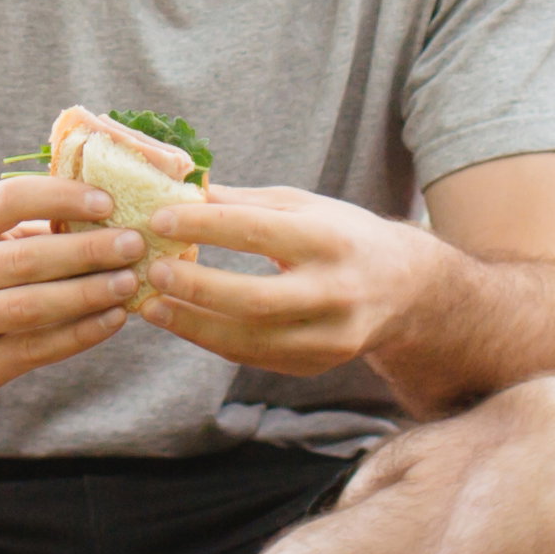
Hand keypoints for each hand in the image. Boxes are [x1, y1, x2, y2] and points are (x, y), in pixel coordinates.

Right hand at [0, 173, 150, 409]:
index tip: (109, 202)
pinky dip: (81, 333)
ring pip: (31, 308)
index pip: (8, 200)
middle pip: (24, 259)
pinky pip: (34, 350)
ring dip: (89, 294)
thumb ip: (36, 225)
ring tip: (129, 282)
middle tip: (134, 245)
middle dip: (87, 251)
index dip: (61, 198)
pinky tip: (113, 319)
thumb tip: (115, 209)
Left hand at [120, 181, 439, 378]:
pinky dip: (211, 340)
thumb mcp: (303, 206)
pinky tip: (180, 321)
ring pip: (250, 339)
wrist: (404, 288)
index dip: (205, 227)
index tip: (160, 220)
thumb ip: (243, 203)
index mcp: (331, 240)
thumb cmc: (342, 235)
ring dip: (193, 324)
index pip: (259, 232)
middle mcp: (335, 292)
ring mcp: (329, 336)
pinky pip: (254, 356)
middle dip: (197, 287)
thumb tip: (180, 190)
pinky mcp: (317, 363)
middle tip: (154, 270)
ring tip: (151, 304)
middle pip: (256, 298)